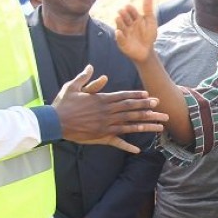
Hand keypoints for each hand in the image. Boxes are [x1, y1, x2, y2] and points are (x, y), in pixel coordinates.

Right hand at [52, 64, 167, 153]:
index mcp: (102, 100)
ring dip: (146, 126)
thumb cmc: (63, 104)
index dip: (138, 97)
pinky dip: (127, 146)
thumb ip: (86, 78)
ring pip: (130, 125)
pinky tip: (138, 150)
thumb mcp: (73, 87)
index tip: (150, 96)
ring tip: (160, 127)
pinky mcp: (101, 137)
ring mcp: (106, 126)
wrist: (54, 122)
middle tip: (164, 110)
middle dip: (149, 110)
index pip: (124, 97)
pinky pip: (116, 142)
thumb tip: (93, 68)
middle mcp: (107, 113)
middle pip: (132, 110)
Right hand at [114, 0, 157, 64]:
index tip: (129, 7)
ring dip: (119, 22)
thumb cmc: (149, 35)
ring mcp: (124, 33)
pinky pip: (119, 39)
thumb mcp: (150, 20)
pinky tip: (119, 32)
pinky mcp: (122, 42)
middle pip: (124, 17)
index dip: (130, 9)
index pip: (130, 11)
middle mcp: (127, 24)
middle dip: (123, 15)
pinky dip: (119, 36)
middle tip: (122, 11)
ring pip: (120, 26)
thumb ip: (148, 7)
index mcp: (134, 18)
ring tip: (118, 18)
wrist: (147, 51)